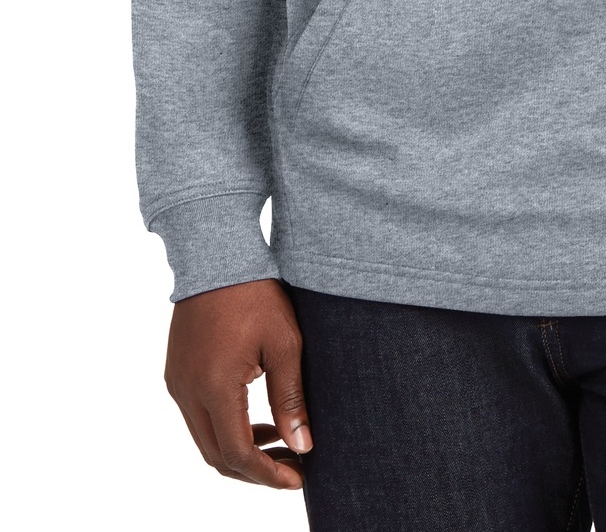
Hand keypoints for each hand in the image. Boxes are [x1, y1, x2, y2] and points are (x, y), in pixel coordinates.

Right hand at [164, 278, 310, 487]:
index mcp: (214, 387)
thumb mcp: (284, 345)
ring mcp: (177, 383)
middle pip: (217, 456)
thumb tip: (302, 446)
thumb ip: (290, 399)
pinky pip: (197, 416)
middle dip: (254, 470)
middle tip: (291, 467)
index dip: (268, 475)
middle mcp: (187, 392)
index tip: (297, 478)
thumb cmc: (255, 294)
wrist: (217, 254)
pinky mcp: (176, 372)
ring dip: (239, 449)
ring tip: (279, 443)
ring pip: (205, 439)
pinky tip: (254, 417)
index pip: (238, 454)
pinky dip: (224, 427)